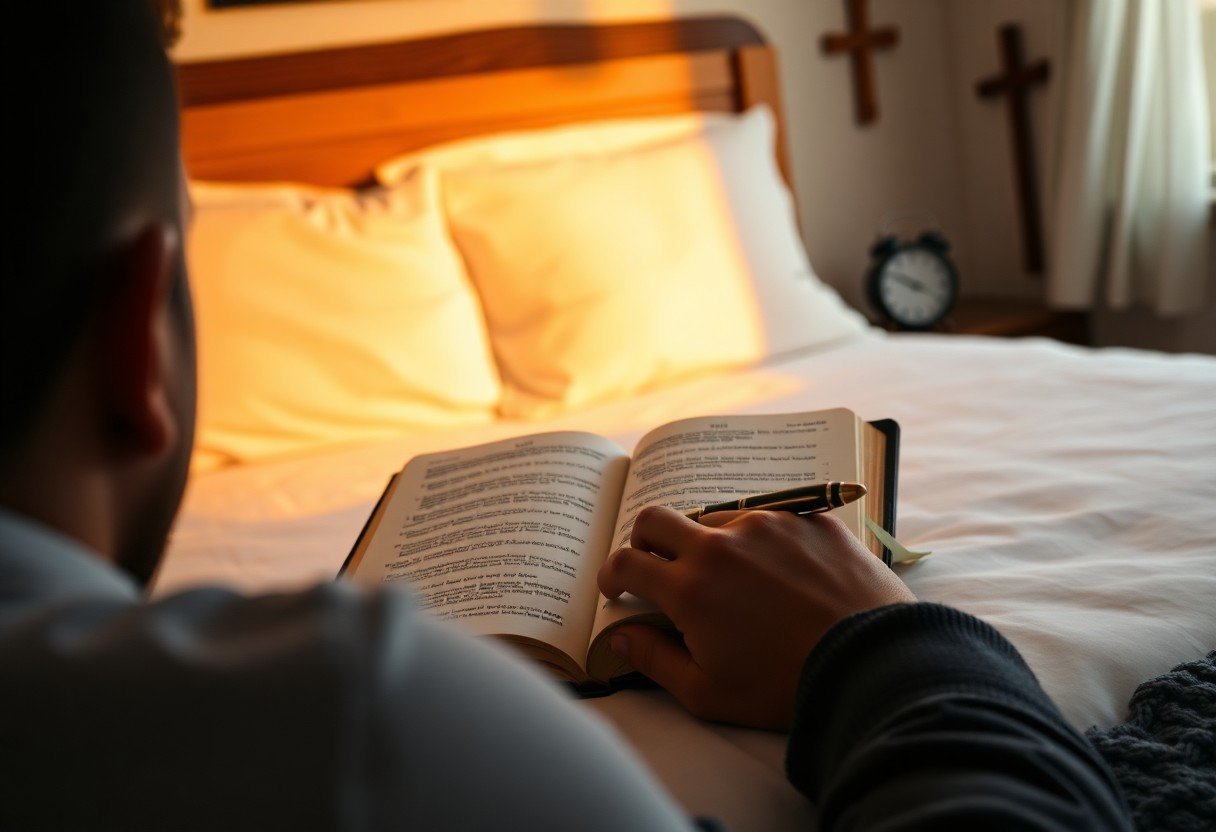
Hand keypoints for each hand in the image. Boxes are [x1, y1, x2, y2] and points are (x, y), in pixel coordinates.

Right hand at [597, 507, 914, 729]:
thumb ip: (654, 660)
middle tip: (654, 565)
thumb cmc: (785, 688)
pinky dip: (761, 541)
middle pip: (657, 518)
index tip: (617, 587)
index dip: (612, 573)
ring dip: (707, 542)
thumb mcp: (707, 692)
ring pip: (715, 517)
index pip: (627, 561)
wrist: (871, 666)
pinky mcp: (809, 519)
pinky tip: (780, 573)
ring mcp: (768, 524)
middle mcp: (722, 543)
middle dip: (643, 540)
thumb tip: (620, 637)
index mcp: (690, 586)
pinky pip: (770, 518)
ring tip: (732, 580)